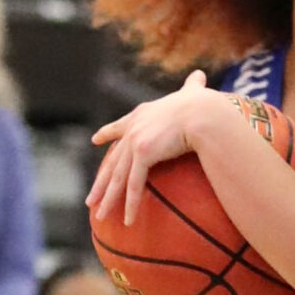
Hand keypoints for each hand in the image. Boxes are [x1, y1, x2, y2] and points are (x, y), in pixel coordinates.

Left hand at [89, 72, 215, 224]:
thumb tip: (200, 74)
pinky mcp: (143, 155)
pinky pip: (135, 186)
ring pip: (118, 178)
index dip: (107, 134)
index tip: (96, 140)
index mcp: (142, 115)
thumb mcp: (193, 93)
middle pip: (113, 161)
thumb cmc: (202, 103)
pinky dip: (132, 205)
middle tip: (90, 199)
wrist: (203, 112)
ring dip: (108, 200)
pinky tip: (128, 221)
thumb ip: (193, 85)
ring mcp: (136, 142)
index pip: (120, 126)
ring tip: (100, 216)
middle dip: (100, 182)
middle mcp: (134, 128)